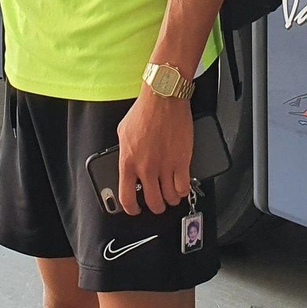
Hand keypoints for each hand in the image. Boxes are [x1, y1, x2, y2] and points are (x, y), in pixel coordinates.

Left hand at [115, 89, 192, 215]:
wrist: (163, 98)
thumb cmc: (144, 111)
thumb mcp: (123, 132)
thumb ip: (124, 152)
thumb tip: (127, 164)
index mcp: (128, 162)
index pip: (127, 198)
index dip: (132, 209)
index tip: (136, 209)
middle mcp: (146, 168)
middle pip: (152, 201)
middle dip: (156, 206)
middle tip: (158, 203)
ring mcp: (165, 166)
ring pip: (169, 197)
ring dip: (170, 199)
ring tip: (171, 195)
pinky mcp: (182, 161)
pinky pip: (183, 187)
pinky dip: (182, 191)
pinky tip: (181, 187)